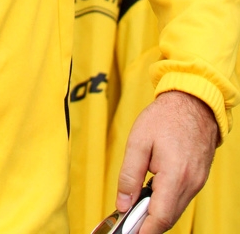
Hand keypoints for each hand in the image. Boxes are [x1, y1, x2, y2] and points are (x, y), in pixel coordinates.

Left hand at [116, 90, 218, 233]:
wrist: (193, 102)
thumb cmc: (165, 117)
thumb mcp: (138, 140)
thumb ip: (129, 174)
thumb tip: (122, 203)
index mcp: (175, 175)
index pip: (160, 217)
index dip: (144, 230)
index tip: (129, 233)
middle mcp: (191, 183)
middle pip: (168, 217)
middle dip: (147, 223)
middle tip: (127, 220)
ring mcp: (197, 182)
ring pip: (175, 210)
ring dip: (157, 213)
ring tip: (136, 204)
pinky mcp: (198, 178)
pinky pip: (181, 198)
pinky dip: (166, 202)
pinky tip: (152, 192)